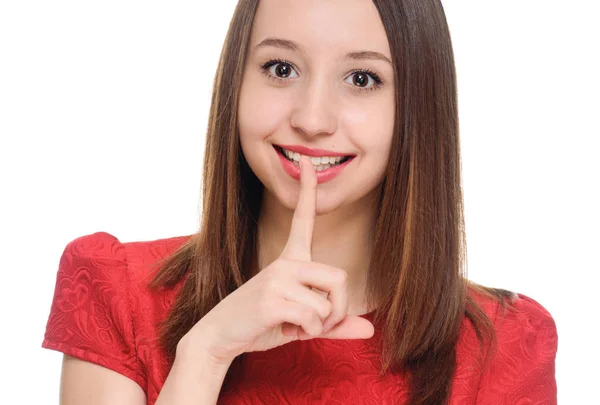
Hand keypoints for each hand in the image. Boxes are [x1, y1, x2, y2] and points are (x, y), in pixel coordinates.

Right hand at [181, 156, 374, 363]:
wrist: (220, 336)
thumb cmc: (262, 324)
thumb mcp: (303, 323)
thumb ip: (335, 323)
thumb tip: (371, 331)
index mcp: (290, 259)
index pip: (302, 219)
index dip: (307, 191)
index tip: (307, 163)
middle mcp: (285, 262)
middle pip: (339, 277)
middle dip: (338, 309)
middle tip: (320, 323)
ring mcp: (277, 278)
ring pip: (327, 304)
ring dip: (320, 326)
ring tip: (296, 326)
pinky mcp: (272, 299)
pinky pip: (313, 318)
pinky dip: (308, 333)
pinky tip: (286, 330)